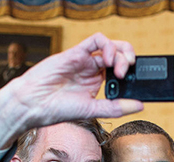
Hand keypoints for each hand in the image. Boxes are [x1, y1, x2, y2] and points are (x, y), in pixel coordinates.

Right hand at [0, 33, 143, 149]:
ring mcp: (84, 60)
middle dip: (129, 62)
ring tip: (120, 68)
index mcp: (96, 84)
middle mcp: (92, 71)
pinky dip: (108, 45)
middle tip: (128, 73)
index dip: (131, 75)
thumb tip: (140, 105)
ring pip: (111, 46)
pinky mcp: (76, 52)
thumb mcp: (92, 110)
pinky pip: (96, 40)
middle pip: (119, 57)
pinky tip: (109, 59)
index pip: (120, 73)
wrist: (33, 104)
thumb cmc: (57, 109)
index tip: (137, 82)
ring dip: (121, 53)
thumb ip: (116, 107)